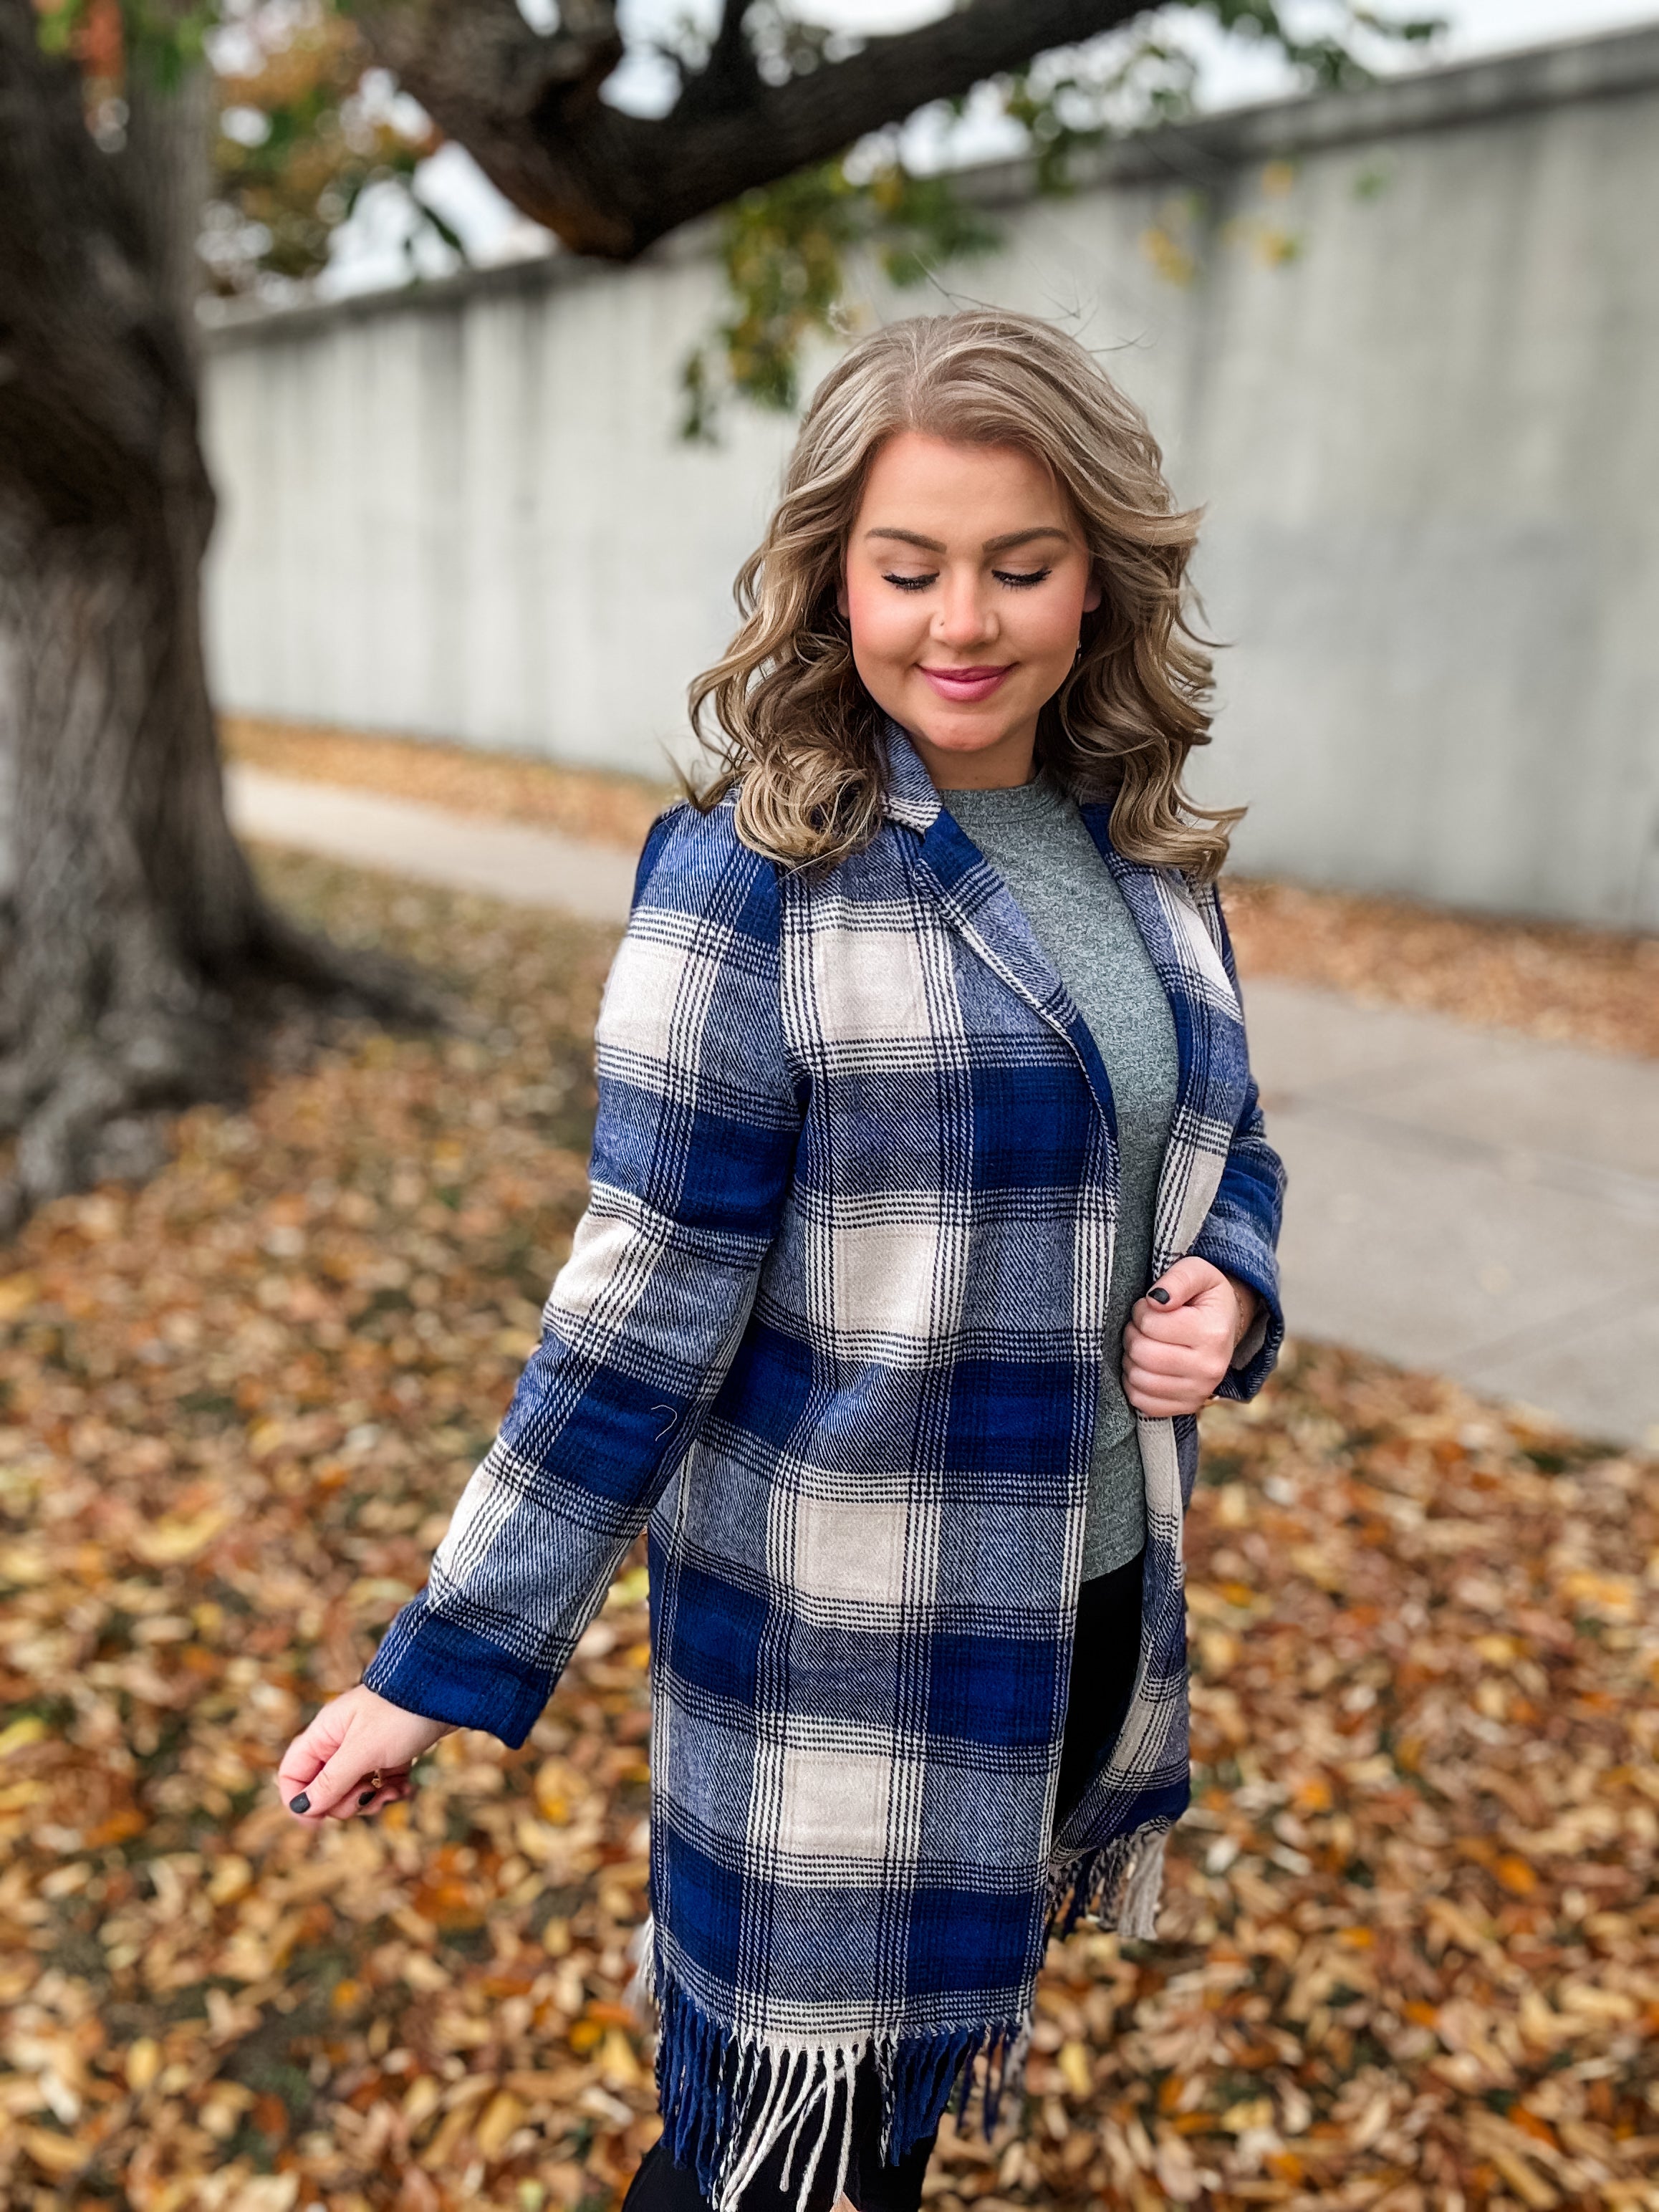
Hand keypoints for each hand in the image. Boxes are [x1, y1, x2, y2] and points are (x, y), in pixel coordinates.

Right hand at [277, 1683, 453, 1825]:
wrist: (448, 1689)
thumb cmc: (401, 1713)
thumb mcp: (363, 1751)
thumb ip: (331, 1782)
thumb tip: (301, 1810)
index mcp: (324, 1734)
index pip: (293, 1773)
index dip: (299, 1800)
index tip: (318, 1821)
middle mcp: (341, 1740)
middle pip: (325, 1788)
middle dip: (346, 1802)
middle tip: (368, 1795)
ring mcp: (367, 1747)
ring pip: (354, 1789)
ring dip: (372, 1799)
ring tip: (394, 1792)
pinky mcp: (392, 1752)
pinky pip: (381, 1783)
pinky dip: (391, 1790)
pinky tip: (407, 1787)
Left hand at [1122, 1257, 1256, 1418]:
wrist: (1224, 1325)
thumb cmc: (1203, 1296)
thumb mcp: (1197, 1272)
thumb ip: (1177, 1278)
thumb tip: (1156, 1300)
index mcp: (1212, 1333)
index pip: (1150, 1323)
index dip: (1140, 1311)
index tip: (1149, 1307)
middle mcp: (1210, 1368)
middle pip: (1143, 1353)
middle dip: (1132, 1335)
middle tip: (1141, 1326)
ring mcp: (1200, 1391)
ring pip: (1139, 1380)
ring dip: (1131, 1359)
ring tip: (1144, 1344)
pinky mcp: (1188, 1406)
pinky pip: (1143, 1403)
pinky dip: (1134, 1384)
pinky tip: (1144, 1367)